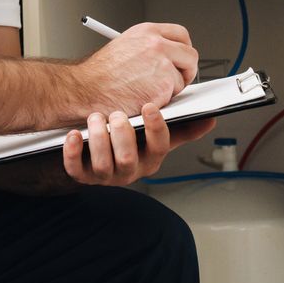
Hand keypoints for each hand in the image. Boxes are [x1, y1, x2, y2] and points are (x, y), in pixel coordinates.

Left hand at [62, 106, 218, 186]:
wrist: (98, 157)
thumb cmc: (130, 144)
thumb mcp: (156, 139)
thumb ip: (181, 130)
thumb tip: (209, 120)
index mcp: (150, 159)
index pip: (159, 147)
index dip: (155, 128)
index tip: (150, 107)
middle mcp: (129, 170)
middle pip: (127, 159)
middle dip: (121, 135)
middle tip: (116, 114)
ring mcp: (105, 176)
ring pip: (102, 165)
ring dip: (98, 139)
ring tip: (96, 117)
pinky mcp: (82, 175)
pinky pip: (76, 169)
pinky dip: (73, 152)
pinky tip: (75, 134)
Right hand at [78, 23, 197, 114]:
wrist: (86, 90)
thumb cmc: (98, 75)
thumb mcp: (124, 47)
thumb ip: (148, 47)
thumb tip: (166, 56)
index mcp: (147, 31)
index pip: (180, 34)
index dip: (184, 49)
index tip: (181, 59)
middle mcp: (156, 43)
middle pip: (190, 55)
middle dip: (186, 70)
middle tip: (176, 80)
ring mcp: (162, 63)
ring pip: (182, 78)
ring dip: (170, 88)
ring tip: (147, 90)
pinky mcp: (164, 84)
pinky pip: (174, 95)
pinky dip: (163, 100)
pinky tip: (144, 98)